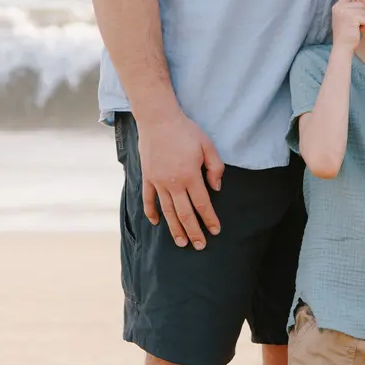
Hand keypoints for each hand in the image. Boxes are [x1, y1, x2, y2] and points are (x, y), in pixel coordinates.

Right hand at [137, 111, 224, 249]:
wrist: (158, 119)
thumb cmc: (186, 131)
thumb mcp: (208, 145)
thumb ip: (215, 168)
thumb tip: (216, 189)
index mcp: (190, 175)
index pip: (202, 204)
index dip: (209, 219)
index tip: (215, 231)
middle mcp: (173, 183)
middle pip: (184, 213)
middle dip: (194, 231)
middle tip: (200, 245)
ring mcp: (158, 181)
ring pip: (167, 211)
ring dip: (174, 228)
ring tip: (181, 242)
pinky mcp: (147, 177)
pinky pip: (148, 199)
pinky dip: (151, 212)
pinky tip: (156, 223)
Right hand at [330, 0, 364, 50]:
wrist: (342, 47)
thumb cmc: (346, 34)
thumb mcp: (346, 18)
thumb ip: (351, 8)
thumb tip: (362, 1)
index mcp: (338, 6)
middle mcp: (340, 7)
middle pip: (361, 4)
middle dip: (362, 15)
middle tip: (355, 25)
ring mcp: (345, 12)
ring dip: (364, 21)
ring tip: (356, 28)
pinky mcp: (352, 17)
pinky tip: (358, 30)